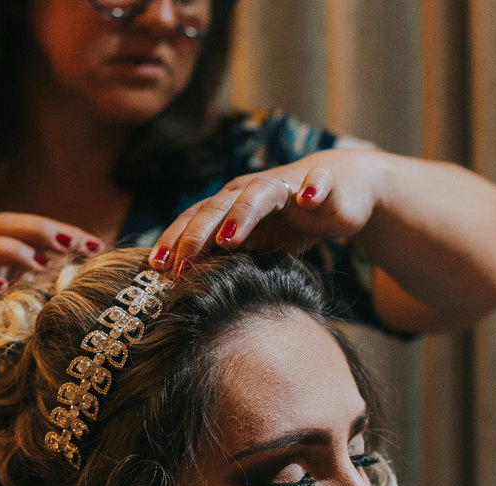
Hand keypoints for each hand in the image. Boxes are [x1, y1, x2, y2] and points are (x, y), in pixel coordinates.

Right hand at [0, 213, 102, 378]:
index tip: (94, 246)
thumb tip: (108, 273)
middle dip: (37, 229)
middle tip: (66, 246)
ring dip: (11, 250)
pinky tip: (0, 290)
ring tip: (40, 266)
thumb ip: (68, 288)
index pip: (33, 227)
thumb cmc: (22, 341)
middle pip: (3, 224)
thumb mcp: (50, 311)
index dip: (63, 230)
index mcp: (13, 258)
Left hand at [150, 149, 384, 276]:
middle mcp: (249, 192)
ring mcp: (285, 186)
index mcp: (228, 205)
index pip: (193, 221)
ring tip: (228, 239)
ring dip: (241, 214)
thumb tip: (184, 291)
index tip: (155, 269)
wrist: (339, 189)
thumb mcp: (253, 245)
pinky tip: (308, 199)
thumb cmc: (287, 221)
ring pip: (258, 195)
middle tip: (182, 266)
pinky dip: (313, 188)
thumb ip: (223, 259)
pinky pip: (317, 183)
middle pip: (217, 208)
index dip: (174, 242)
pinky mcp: (322, 184)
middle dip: (197, 236)